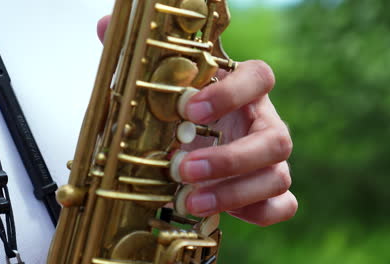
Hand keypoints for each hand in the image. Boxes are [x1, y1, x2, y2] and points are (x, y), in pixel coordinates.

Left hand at [98, 16, 296, 225]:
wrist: (199, 148)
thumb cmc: (187, 117)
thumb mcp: (167, 91)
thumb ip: (145, 60)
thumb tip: (105, 27)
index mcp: (246, 92)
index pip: (260, 77)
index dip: (230, 93)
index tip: (188, 108)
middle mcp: (265, 124)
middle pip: (276, 138)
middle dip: (229, 159)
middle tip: (182, 168)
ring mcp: (272, 160)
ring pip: (278, 175)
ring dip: (233, 192)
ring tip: (188, 201)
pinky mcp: (271, 190)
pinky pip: (283, 205)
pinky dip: (258, 212)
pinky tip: (222, 213)